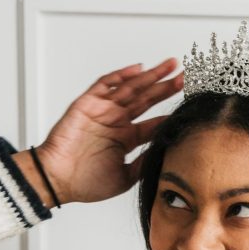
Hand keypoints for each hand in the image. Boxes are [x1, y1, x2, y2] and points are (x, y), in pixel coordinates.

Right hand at [14, 59, 183, 205]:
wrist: (57, 181)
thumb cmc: (86, 183)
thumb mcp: (125, 178)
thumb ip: (145, 163)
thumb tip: (167, 153)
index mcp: (126, 140)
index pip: (153, 123)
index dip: (171, 114)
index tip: (190, 107)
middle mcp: (117, 123)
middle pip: (147, 100)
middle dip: (166, 88)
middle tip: (186, 77)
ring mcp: (103, 112)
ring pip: (131, 89)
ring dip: (150, 77)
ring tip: (170, 66)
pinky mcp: (87, 104)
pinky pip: (105, 85)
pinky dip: (120, 76)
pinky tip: (138, 70)